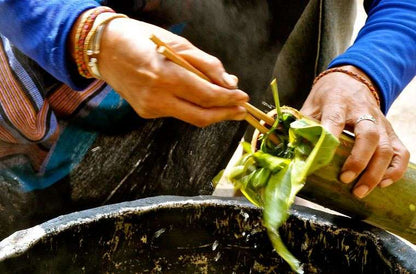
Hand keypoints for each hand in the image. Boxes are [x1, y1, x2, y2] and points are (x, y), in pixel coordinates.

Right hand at [96, 18, 248, 126]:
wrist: (104, 49)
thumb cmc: (142, 39)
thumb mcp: (178, 43)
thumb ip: (206, 64)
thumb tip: (228, 82)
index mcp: (166, 75)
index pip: (206, 95)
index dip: (228, 99)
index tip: (244, 98)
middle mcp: (156, 97)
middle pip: (201, 116)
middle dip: (225, 114)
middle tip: (242, 111)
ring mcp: (149, 108)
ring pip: (189, 117)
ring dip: (210, 113)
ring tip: (226, 105)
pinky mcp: (145, 112)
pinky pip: (175, 113)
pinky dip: (190, 107)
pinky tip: (196, 98)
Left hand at [301, 65, 409, 197]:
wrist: (351, 80)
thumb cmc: (327, 97)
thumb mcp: (311, 105)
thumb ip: (303, 125)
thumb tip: (289, 150)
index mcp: (337, 103)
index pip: (335, 119)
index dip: (330, 136)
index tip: (322, 156)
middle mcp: (363, 112)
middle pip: (368, 135)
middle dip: (358, 161)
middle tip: (345, 179)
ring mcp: (380, 122)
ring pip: (386, 147)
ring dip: (375, 172)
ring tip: (360, 191)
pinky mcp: (390, 131)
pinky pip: (401, 151)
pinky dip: (395, 169)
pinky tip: (383, 183)